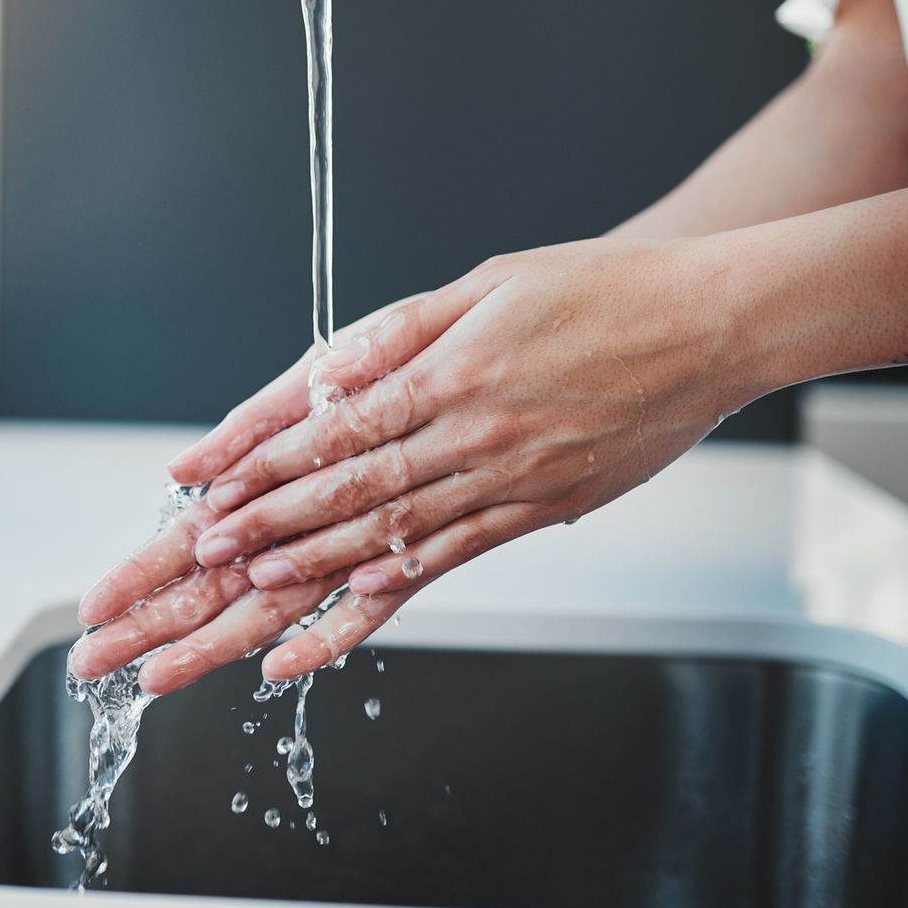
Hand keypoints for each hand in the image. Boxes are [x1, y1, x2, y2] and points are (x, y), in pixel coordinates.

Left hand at [70, 237, 754, 693]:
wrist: (711, 325)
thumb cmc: (597, 290)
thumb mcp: (486, 282)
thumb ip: (397, 332)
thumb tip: (322, 372)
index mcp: (453, 371)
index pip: (335, 428)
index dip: (262, 462)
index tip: (205, 487)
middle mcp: (474, 436)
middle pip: (347, 494)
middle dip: (257, 530)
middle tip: (196, 558)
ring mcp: (508, 483)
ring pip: (388, 540)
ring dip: (305, 573)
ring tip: (236, 600)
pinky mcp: (538, 514)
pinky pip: (449, 563)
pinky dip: (384, 598)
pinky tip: (329, 624)